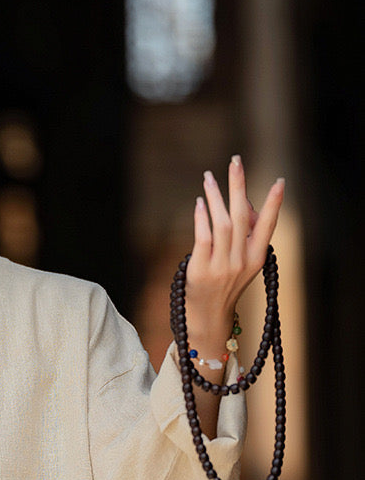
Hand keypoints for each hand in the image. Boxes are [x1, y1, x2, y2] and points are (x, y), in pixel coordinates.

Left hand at [186, 155, 284, 334]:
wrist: (207, 318)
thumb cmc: (224, 284)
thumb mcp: (241, 262)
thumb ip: (242, 235)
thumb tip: (238, 201)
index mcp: (256, 258)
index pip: (267, 226)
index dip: (274, 204)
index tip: (280, 182)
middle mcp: (242, 262)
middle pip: (242, 217)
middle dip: (239, 186)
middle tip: (235, 161)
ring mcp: (222, 267)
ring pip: (222, 224)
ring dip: (216, 197)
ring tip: (209, 178)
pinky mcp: (201, 270)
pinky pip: (203, 239)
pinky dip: (202, 218)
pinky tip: (200, 202)